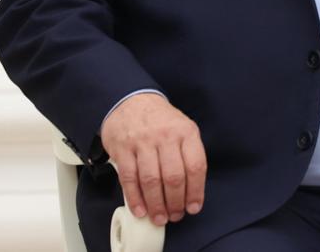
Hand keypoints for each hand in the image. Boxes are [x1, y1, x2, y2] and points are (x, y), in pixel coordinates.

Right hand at [100, 93, 206, 225]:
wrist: (131, 101)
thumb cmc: (160, 120)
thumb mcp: (182, 128)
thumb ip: (188, 154)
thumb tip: (191, 191)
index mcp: (186, 132)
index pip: (196, 166)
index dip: (196, 191)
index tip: (193, 207)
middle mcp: (166, 136)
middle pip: (173, 177)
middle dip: (175, 203)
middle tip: (175, 216)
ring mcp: (143, 142)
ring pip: (151, 181)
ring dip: (156, 205)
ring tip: (159, 218)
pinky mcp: (123, 149)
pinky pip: (129, 179)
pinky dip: (135, 199)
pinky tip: (140, 210)